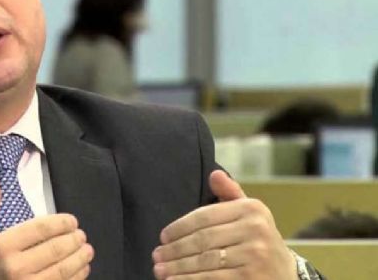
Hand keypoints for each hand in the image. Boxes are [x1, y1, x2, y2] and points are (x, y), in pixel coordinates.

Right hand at [0, 176, 93, 279]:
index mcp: (1, 247)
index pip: (41, 229)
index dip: (62, 223)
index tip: (72, 221)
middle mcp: (15, 268)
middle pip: (56, 249)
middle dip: (74, 240)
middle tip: (81, 235)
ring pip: (63, 271)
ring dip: (79, 259)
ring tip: (86, 250)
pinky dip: (76, 277)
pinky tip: (81, 270)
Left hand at [152, 170, 296, 278]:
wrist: (287, 274)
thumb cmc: (259, 241)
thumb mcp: (250, 214)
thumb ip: (230, 194)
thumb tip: (214, 174)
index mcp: (251, 209)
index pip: (205, 216)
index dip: (179, 227)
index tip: (162, 237)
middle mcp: (255, 229)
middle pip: (203, 240)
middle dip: (175, 249)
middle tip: (156, 256)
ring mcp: (255, 255)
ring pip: (205, 261)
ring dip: (178, 267)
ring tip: (160, 270)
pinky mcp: (251, 278)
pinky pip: (212, 278)